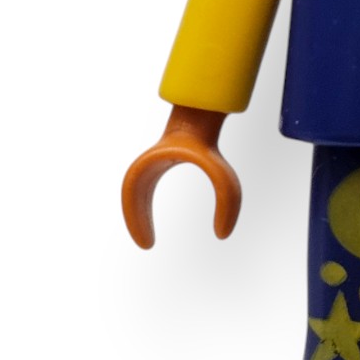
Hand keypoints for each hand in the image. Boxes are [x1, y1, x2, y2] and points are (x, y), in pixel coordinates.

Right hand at [121, 105, 241, 247]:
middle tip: (147, 243)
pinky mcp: (160, 164)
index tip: (147, 244)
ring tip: (148, 236)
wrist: (204, 115)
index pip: (131, 193)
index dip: (134, 219)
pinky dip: (144, 206)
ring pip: (135, 193)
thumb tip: (223, 235)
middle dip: (136, 220)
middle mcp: (147, 166)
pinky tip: (151, 220)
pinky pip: (144, 189)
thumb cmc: (212, 146)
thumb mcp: (222, 176)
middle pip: (131, 196)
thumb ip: (228, 202)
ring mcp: (152, 164)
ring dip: (139, 213)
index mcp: (152, 167)